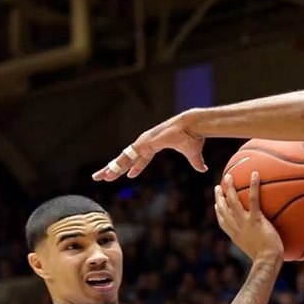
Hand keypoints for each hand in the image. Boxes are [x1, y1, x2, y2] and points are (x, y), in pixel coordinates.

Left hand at [93, 113, 207, 181]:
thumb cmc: (194, 137)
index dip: (135, 167)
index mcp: (155, 145)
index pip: (141, 159)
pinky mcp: (144, 143)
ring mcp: (143, 142)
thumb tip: (203, 169)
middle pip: (127, 159)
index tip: (128, 175)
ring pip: (123, 159)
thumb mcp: (193, 155)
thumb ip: (196, 163)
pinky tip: (110, 172)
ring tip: (100, 177)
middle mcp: (146, 143)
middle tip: (103, 176)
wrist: (193, 126)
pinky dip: (119, 165)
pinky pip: (128, 157)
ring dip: (111, 169)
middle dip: (114, 168)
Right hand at [213, 171, 283, 261]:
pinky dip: (254, 186)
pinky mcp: (255, 219)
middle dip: (219, 197)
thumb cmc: (266, 259)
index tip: (216, 204)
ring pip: (232, 201)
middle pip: (222, 209)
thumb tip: (263, 240)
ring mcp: (244, 222)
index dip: (218, 212)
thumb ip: (256, 243)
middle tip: (218, 187)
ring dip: (229, 187)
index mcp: (235, 235)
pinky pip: (253, 199)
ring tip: (229, 176)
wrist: (267, 261)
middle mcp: (236, 227)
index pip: (222, 222)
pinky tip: (256, 174)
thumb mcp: (256, 251)